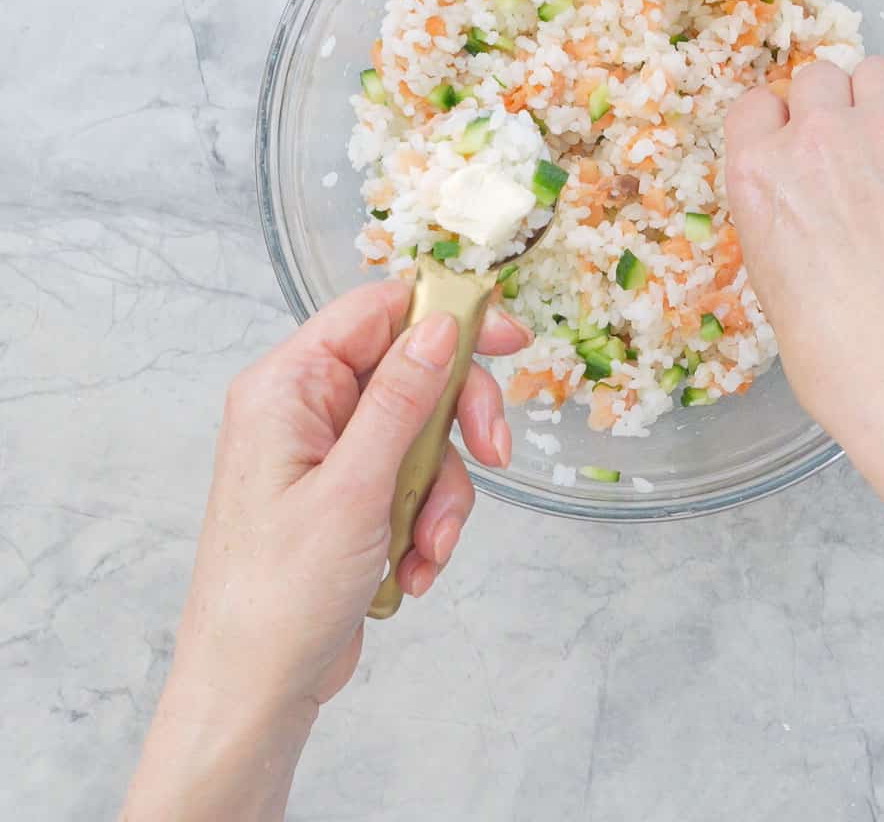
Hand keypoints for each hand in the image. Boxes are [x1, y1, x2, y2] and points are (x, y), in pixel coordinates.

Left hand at [173, 281, 528, 713]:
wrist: (254, 690)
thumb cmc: (279, 593)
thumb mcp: (354, 487)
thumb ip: (400, 398)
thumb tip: (440, 324)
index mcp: (288, 386)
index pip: (377, 312)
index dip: (447, 314)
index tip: (510, 336)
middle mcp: (306, 409)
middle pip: (412, 373)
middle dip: (457, 420)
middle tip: (494, 452)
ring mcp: (330, 454)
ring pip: (423, 435)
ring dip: (443, 492)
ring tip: (430, 545)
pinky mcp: (350, 495)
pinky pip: (414, 481)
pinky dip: (428, 521)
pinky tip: (415, 567)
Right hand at [724, 57, 883, 464]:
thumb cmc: (831, 344)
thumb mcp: (770, 275)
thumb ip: (782, 212)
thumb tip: (807, 202)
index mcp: (758, 172)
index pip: (755, 104)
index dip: (775, 121)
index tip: (789, 140)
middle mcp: (817, 139)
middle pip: (817, 77)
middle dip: (829, 105)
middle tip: (845, 146)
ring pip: (879, 74)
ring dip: (879, 100)